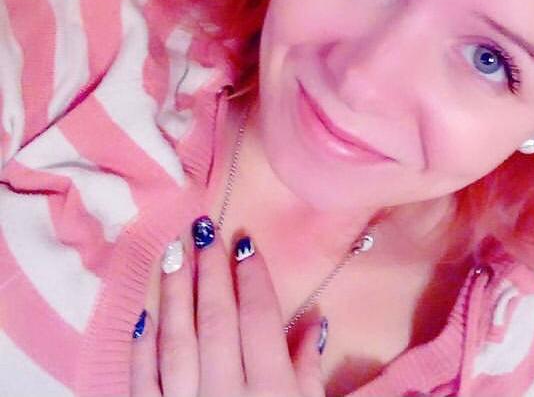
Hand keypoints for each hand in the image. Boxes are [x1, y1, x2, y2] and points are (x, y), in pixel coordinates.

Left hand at [130, 216, 326, 396]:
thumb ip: (309, 376)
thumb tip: (315, 323)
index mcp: (271, 392)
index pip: (260, 320)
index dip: (253, 278)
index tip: (245, 241)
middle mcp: (227, 395)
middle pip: (217, 320)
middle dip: (211, 271)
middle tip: (204, 229)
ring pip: (177, 341)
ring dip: (174, 295)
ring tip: (173, 254)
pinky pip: (143, 382)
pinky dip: (142, 348)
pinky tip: (145, 315)